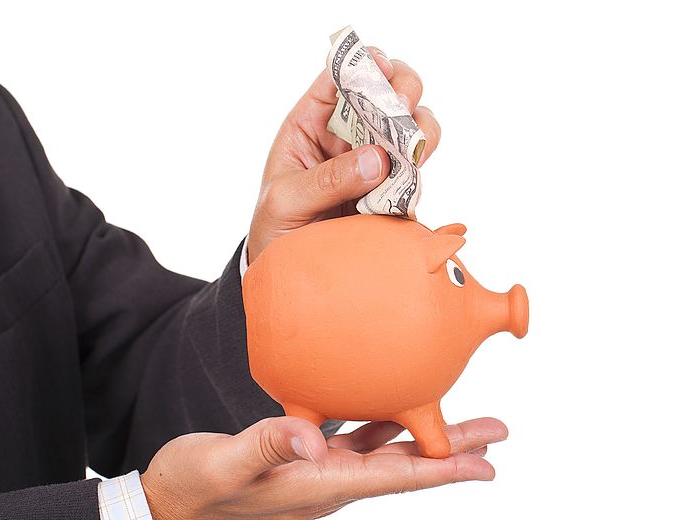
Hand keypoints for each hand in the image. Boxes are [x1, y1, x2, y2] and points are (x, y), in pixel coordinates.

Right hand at [140, 416, 504, 519]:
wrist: (165, 511)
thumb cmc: (191, 491)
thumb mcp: (225, 466)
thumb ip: (268, 446)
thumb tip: (312, 440)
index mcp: (319, 486)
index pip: (395, 477)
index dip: (444, 469)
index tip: (487, 464)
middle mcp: (328, 484)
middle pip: (405, 466)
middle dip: (452, 451)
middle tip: (496, 436)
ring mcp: (317, 476)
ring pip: (386, 454)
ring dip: (425, 439)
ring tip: (462, 427)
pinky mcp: (303, 465)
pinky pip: (355, 444)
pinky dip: (382, 428)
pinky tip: (391, 412)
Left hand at [247, 47, 441, 260]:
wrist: (293, 276)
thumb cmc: (276, 228)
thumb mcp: (286, 201)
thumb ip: (326, 180)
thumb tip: (377, 161)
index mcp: (312, 124)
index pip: (339, 79)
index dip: (363, 64)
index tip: (382, 68)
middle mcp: (348, 137)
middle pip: (387, 92)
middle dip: (402, 90)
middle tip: (403, 108)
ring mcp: (375, 163)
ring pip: (411, 127)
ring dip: (420, 129)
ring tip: (415, 148)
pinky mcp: (393, 193)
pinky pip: (416, 171)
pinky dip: (422, 166)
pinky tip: (415, 174)